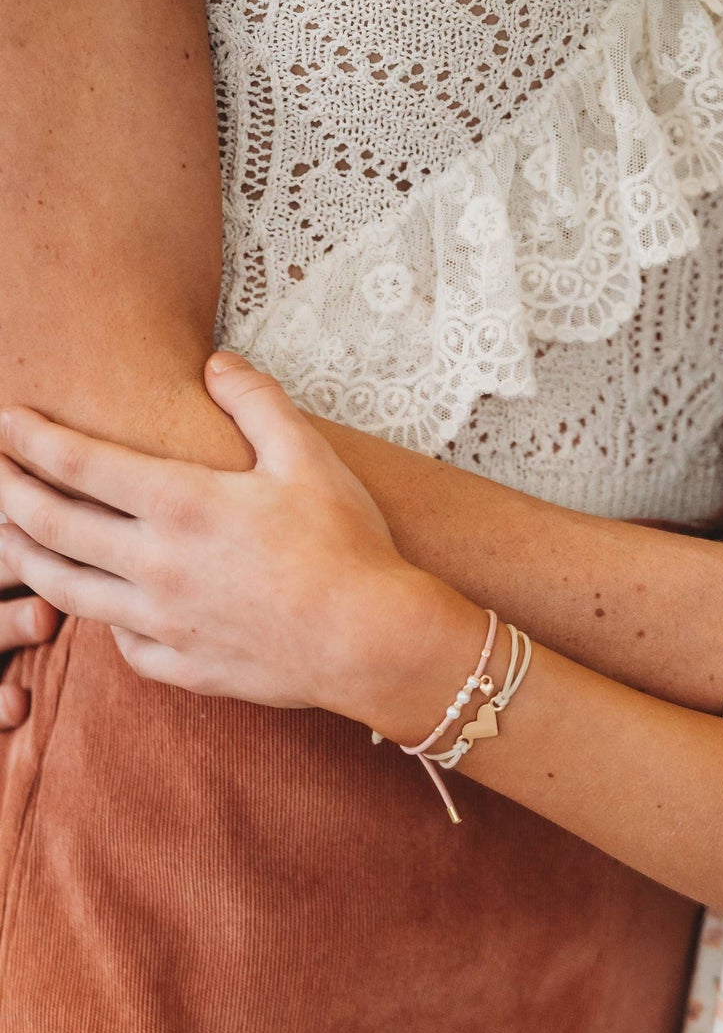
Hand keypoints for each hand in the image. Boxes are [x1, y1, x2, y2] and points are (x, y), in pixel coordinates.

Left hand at [0, 354, 470, 728]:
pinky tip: (107, 609)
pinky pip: (124, 646)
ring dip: (28, 560)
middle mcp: (157, 564)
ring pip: (68, 591)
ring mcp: (166, 622)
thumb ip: (255, 401)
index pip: (76, 462)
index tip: (5, 421)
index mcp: (180, 503)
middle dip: (7, 494)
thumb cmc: (348, 546)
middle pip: (50, 527)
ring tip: (11, 540)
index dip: (29, 438)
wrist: (374, 641)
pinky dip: (106, 623)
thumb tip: (216, 364)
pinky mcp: (186, 668)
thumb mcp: (308, 456)